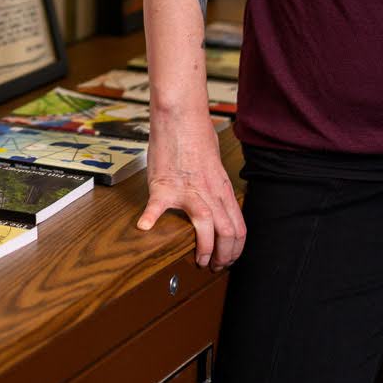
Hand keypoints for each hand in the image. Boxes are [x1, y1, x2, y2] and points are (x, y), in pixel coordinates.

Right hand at [136, 110, 245, 269]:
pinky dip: (150, 219)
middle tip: (214, 266)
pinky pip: (157, 207)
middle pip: (228, 234)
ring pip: (207, 229)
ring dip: (204, 251)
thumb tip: (216, 204)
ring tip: (197, 260)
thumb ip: (216, 188)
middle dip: (224, 258)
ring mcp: (189, 190)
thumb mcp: (215, 166)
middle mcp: (211, 192)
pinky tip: (143, 227)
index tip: (227, 259)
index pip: (239, 228)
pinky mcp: (165, 185)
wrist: (181, 116)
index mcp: (223, 189)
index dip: (236, 250)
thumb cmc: (196, 136)